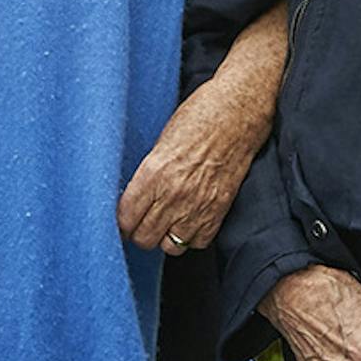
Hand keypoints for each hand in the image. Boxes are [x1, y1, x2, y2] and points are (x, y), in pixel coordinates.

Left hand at [120, 2, 284, 255]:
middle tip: (141, 222)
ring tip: (165, 223)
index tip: (124, 218)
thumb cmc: (199, 116)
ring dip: (164, 237)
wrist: (238, 113)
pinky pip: (197, 242)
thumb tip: (133, 198)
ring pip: (169, 247)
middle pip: (144, 238)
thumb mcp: (161, 141)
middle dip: (139, 232)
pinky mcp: (219, 210)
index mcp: (154, 173)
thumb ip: (147, 174)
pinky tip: (188, 220)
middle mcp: (174, 194)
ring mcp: (198, 205)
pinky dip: (191, 236)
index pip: (126, 218)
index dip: (122, 221)